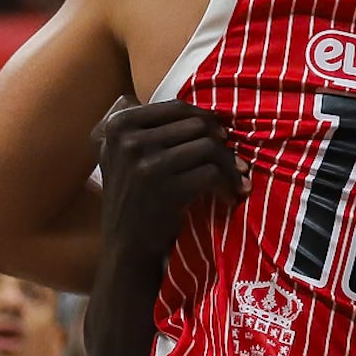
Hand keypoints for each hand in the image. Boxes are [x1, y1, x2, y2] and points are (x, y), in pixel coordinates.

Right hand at [94, 97, 245, 255]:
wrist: (126, 248)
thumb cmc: (132, 200)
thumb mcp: (122, 156)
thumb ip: (147, 128)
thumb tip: (204, 110)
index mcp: (119, 125)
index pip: (176, 107)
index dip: (204, 120)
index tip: (220, 136)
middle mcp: (129, 141)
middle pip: (196, 126)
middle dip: (220, 144)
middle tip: (233, 162)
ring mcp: (147, 163)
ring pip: (209, 147)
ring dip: (229, 165)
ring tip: (236, 179)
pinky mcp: (168, 188)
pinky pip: (213, 173)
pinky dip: (227, 184)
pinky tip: (229, 196)